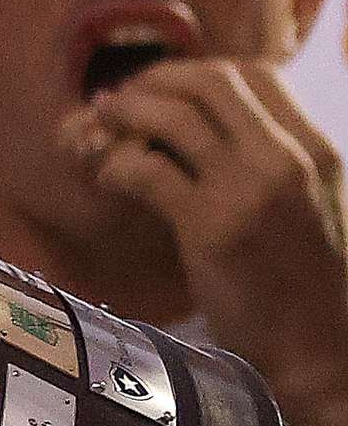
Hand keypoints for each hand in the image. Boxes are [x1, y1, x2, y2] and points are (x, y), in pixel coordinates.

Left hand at [60, 57, 347, 407]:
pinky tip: (108, 179)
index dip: (198, 72)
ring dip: (126, 114)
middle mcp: (287, 160)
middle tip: (119, 103)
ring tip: (100, 129)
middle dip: (153, 82)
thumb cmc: (309, 284)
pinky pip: (146, 169)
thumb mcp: (313, 206)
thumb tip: (207, 129)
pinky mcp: (212, 228)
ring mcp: (251, 191)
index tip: (163, 89)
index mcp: (317, 151)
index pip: (255, 74)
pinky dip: (115, 164)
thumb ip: (273, 163)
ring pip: (172, 116)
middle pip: (208, 82)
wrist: (324, 353)